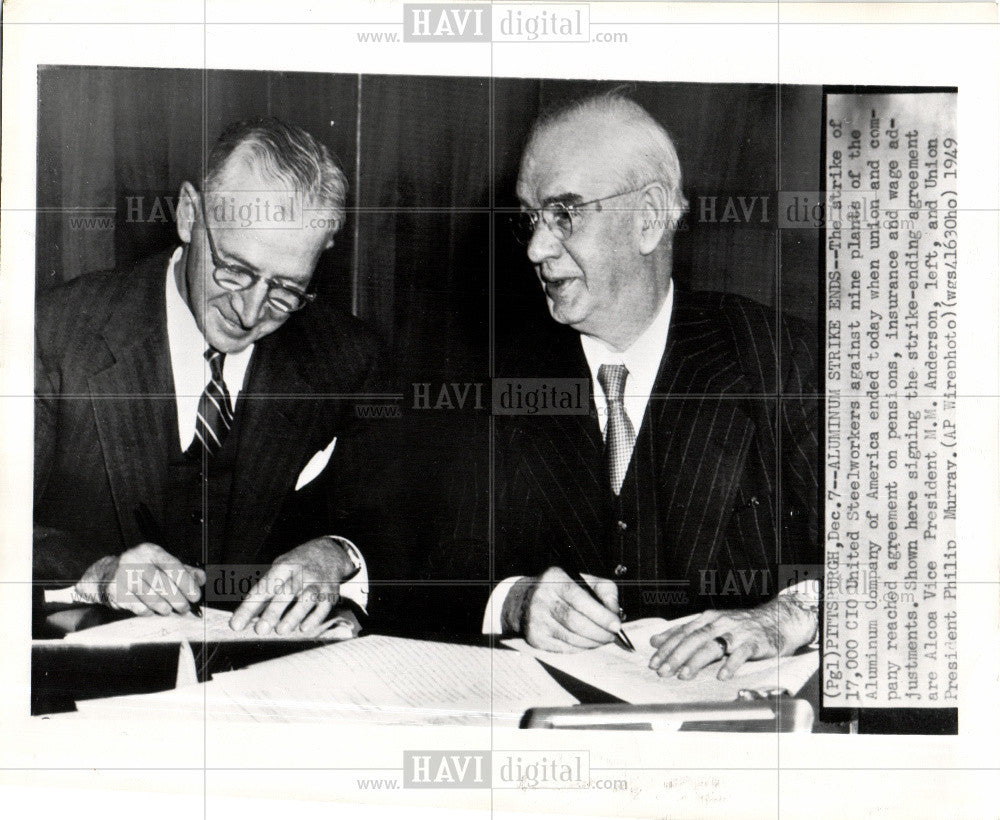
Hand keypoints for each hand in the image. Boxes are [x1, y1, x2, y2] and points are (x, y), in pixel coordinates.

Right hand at [76, 543, 205, 615]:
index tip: (196, 596)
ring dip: (164, 607)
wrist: (106, 574)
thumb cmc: (140, 569)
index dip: (187, 583)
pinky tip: (152, 611)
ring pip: (150, 597)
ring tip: (168, 610)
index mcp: (150, 551)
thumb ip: (184, 570)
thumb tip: (201, 578)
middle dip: (178, 599)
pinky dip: (148, 611)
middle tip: (184, 608)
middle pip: (162, 583)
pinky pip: (137, 606)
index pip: (173, 566)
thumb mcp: (161, 564)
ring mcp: (123, 576)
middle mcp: (135, 560)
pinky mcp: (114, 591)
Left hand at [230, 537, 353, 635]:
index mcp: (284, 566)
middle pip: (287, 592)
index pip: (264, 587)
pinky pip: (324, 606)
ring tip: (281, 630)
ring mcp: (318, 582)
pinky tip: (304, 628)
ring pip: (307, 598)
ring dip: (294, 615)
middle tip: (260, 630)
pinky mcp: (330, 593)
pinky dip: (315, 618)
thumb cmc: (297, 565)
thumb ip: (266, 588)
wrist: (329, 552)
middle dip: (273, 611)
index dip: (249, 606)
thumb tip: (248, 615)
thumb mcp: (280, 566)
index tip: (236, 624)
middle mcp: (302, 573)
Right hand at [503, 566, 620, 651]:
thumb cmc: (561, 589)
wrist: (524, 600)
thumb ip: (604, 590)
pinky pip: (564, 647)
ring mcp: (536, 619)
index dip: (600, 614)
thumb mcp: (582, 579)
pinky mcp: (535, 637)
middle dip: (600, 632)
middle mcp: (541, 597)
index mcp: (554, 578)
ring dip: (592, 642)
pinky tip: (587, 642)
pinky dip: (580, 647)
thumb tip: (615, 613)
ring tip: (602, 639)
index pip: (579, 598)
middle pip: (576, 622)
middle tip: (612, 636)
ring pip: (571, 638)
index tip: (616, 625)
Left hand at [648, 595, 817, 680]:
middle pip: (694, 639)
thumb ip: (684, 633)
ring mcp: (738, 632)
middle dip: (676, 656)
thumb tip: (655, 641)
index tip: (654, 662)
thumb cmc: (739, 627)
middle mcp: (721, 623)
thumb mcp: (710, 626)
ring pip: (714, 645)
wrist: (776, 620)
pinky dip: (731, 664)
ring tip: (684, 675)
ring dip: (697, 661)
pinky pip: (742, 653)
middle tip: (663, 671)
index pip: (683, 633)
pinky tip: (722, 675)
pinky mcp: (755, 642)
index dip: (667, 647)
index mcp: (708, 619)